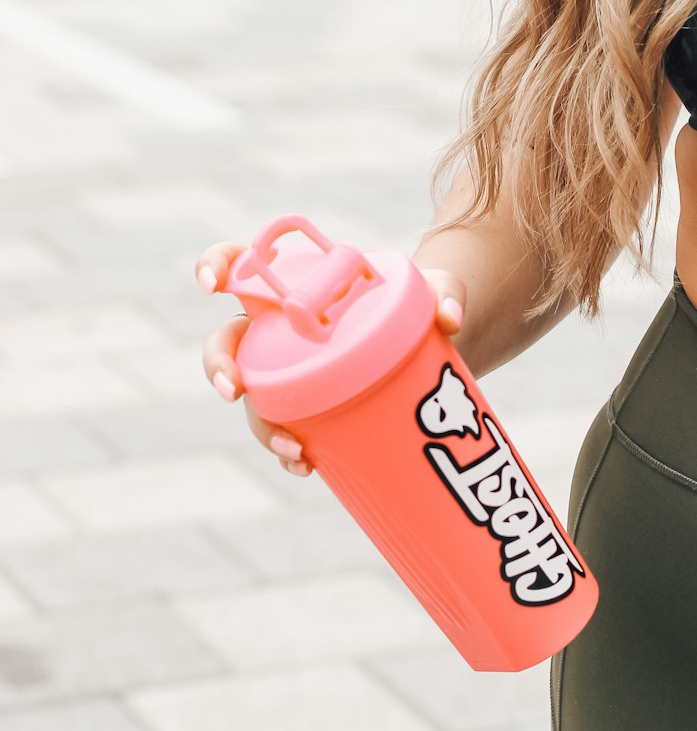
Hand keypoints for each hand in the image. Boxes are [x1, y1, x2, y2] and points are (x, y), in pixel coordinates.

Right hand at [194, 244, 467, 477]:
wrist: (433, 348)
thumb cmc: (419, 306)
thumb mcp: (436, 293)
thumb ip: (445, 294)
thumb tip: (450, 319)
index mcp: (297, 285)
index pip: (242, 264)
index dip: (216, 265)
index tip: (210, 283)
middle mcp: (281, 331)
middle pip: (228, 344)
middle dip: (219, 368)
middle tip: (236, 391)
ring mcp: (291, 375)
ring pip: (254, 400)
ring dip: (262, 427)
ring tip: (295, 449)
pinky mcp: (309, 410)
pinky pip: (286, 431)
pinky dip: (289, 452)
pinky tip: (307, 466)